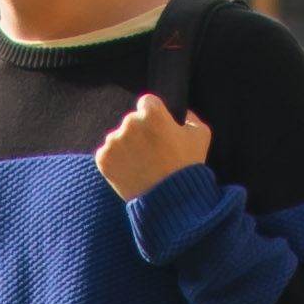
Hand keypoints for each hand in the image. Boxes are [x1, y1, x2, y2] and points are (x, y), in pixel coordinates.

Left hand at [92, 94, 214, 200]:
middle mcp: (130, 122)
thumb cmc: (187, 167)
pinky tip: (132, 172)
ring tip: (143, 165)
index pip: (147, 102)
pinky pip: (108, 154)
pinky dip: (117, 162)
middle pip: (132, 121)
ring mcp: (114, 141)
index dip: (154, 115)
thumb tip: (181, 114)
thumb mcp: (200, 136)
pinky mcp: (103, 158)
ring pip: (118, 138)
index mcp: (152, 113)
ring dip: (127, 147)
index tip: (158, 129)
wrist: (170, 201)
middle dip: (140, 132)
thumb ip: (190, 117)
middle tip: (153, 152)